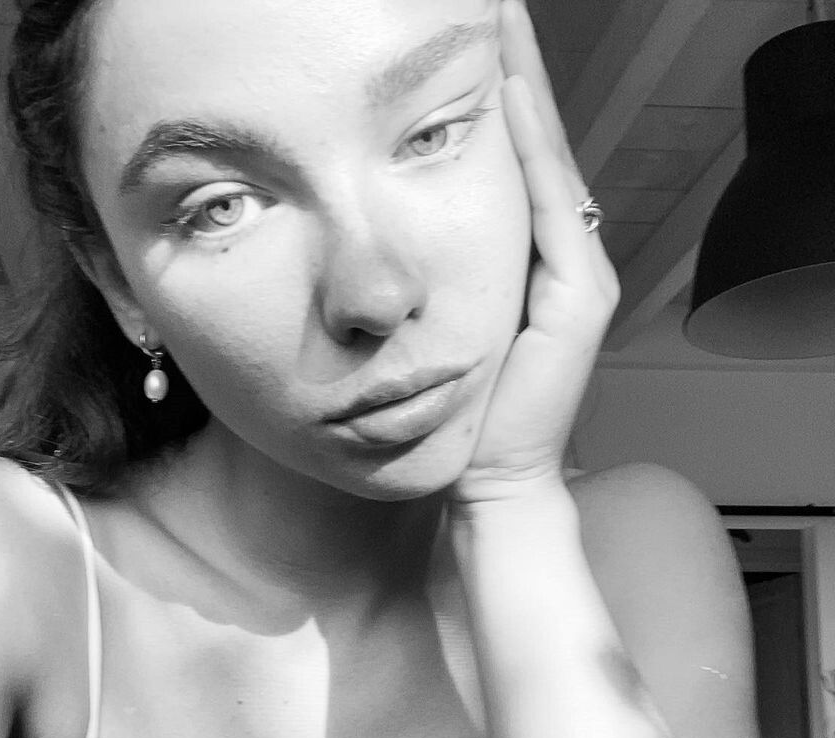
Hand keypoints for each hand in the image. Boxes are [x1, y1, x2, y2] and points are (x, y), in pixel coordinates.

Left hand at [450, 0, 619, 507]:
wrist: (489, 477)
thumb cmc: (459, 411)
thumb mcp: (437, 328)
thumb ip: (428, 277)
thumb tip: (370, 230)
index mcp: (525, 258)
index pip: (510, 159)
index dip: (492, 95)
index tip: (464, 34)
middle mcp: (560, 254)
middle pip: (535, 143)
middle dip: (513, 68)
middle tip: (491, 0)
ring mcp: (578, 271)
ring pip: (548, 158)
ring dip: (525, 85)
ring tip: (503, 18)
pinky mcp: (581, 294)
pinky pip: (553, 204)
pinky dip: (532, 147)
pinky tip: (511, 92)